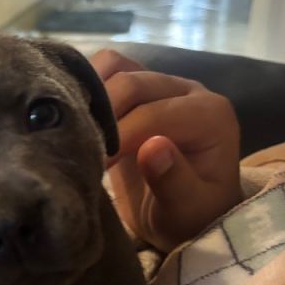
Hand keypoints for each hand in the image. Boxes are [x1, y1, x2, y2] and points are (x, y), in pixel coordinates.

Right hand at [91, 49, 243, 250]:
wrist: (184, 217)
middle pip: (133, 82)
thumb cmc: (190, 217)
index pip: (155, 113)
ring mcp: (161, 85)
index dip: (120, 136)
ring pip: (116, 67)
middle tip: (82, 151)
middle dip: (102, 115)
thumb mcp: (187, 211)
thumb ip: (174, 182)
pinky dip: (85, 85)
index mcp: (210, 116)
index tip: (97, 167)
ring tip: (76, 131)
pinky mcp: (138, 88)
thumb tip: (152, 147)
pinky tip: (74, 117)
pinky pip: (106, 69)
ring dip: (90, 95)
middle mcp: (189, 91)